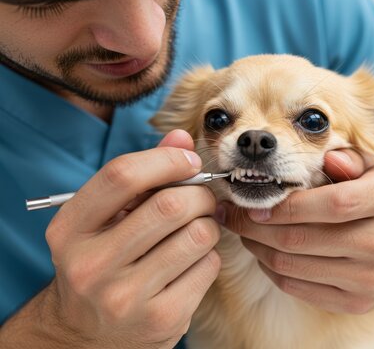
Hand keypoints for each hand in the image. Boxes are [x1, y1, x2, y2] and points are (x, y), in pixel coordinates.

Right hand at [42, 130, 220, 347]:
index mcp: (70, 230)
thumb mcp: (105, 219)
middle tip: (202, 197)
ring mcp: (126, 297)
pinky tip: (193, 259)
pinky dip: (210, 254)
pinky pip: (209, 265)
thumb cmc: (102, 262)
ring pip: (198, 235)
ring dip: (208, 223)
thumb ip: (141, 175)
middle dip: (200, 193)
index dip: (166, 159)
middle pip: (170, 205)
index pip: (122, 176)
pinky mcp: (163, 319)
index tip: (189, 161)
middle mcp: (91, 266)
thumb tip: (182, 138)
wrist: (89, 333)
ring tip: (197, 227)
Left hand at [220, 149, 373, 313]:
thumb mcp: (371, 167)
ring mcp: (373, 278)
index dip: (287, 206)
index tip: (254, 203)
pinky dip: (271, 270)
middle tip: (231, 215)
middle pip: (304, 239)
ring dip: (257, 248)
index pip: (333, 204)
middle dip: (256, 227)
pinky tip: (264, 252)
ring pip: (293, 266)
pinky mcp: (357, 303)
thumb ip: (349, 158)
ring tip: (244, 231)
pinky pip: (297, 288)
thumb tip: (329, 158)